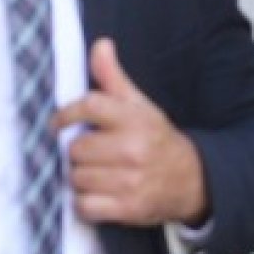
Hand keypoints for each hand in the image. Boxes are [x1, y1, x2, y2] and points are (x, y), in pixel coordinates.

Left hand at [51, 38, 207, 225]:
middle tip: (92, 152)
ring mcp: (131, 181)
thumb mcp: (140, 106)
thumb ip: (113, 78)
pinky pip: (85, 205)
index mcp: (136, 120)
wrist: (193, 180)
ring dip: (81, 178)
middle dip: (79, 152)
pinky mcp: (128, 208)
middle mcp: (134, 149)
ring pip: (77, 177)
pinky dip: (86, 202)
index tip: (60, 123)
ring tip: (98, 172)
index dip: (66, 115)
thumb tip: (101, 45)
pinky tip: (99, 193)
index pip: (90, 106)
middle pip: (76, 148)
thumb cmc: (157, 140)